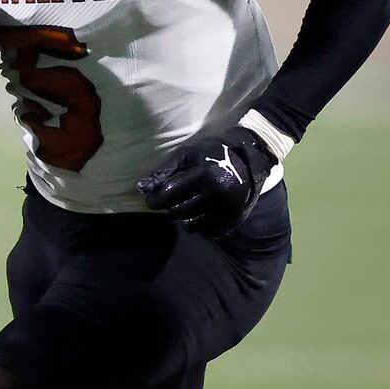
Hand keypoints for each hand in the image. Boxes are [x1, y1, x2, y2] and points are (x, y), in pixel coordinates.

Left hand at [136, 121, 282, 235]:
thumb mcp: (187, 155)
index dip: (155, 198)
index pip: (168, 195)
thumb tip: (140, 188)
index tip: (153, 198)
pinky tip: (202, 212)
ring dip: (183, 216)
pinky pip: (203, 233)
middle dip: (170, 206)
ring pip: (188, 224)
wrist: (249, 163)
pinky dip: (198, 225)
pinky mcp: (231, 223)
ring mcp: (225, 211)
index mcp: (204, 175)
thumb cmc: (211, 155)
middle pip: (176, 211)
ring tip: (189, 203)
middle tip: (174, 198)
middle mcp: (216, 195)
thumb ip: (164, 171)